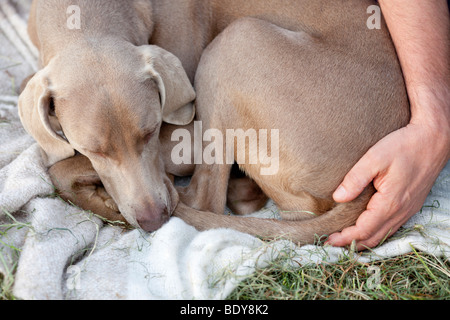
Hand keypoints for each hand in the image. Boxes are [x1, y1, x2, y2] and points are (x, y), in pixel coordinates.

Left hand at [327, 121, 449, 249]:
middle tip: (331, 243)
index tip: (327, 240)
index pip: (364, 230)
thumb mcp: (375, 158)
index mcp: (390, 203)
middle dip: (352, 243)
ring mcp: (408, 210)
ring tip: (344, 239)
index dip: (345, 238)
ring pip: (384, 234)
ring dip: (364, 240)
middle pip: (373, 238)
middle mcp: (401, 211)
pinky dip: (376, 232)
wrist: (434, 139)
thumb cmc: (404, 145)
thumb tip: (338, 198)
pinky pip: (392, 227)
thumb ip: (355, 179)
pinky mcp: (411, 205)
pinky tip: (365, 228)